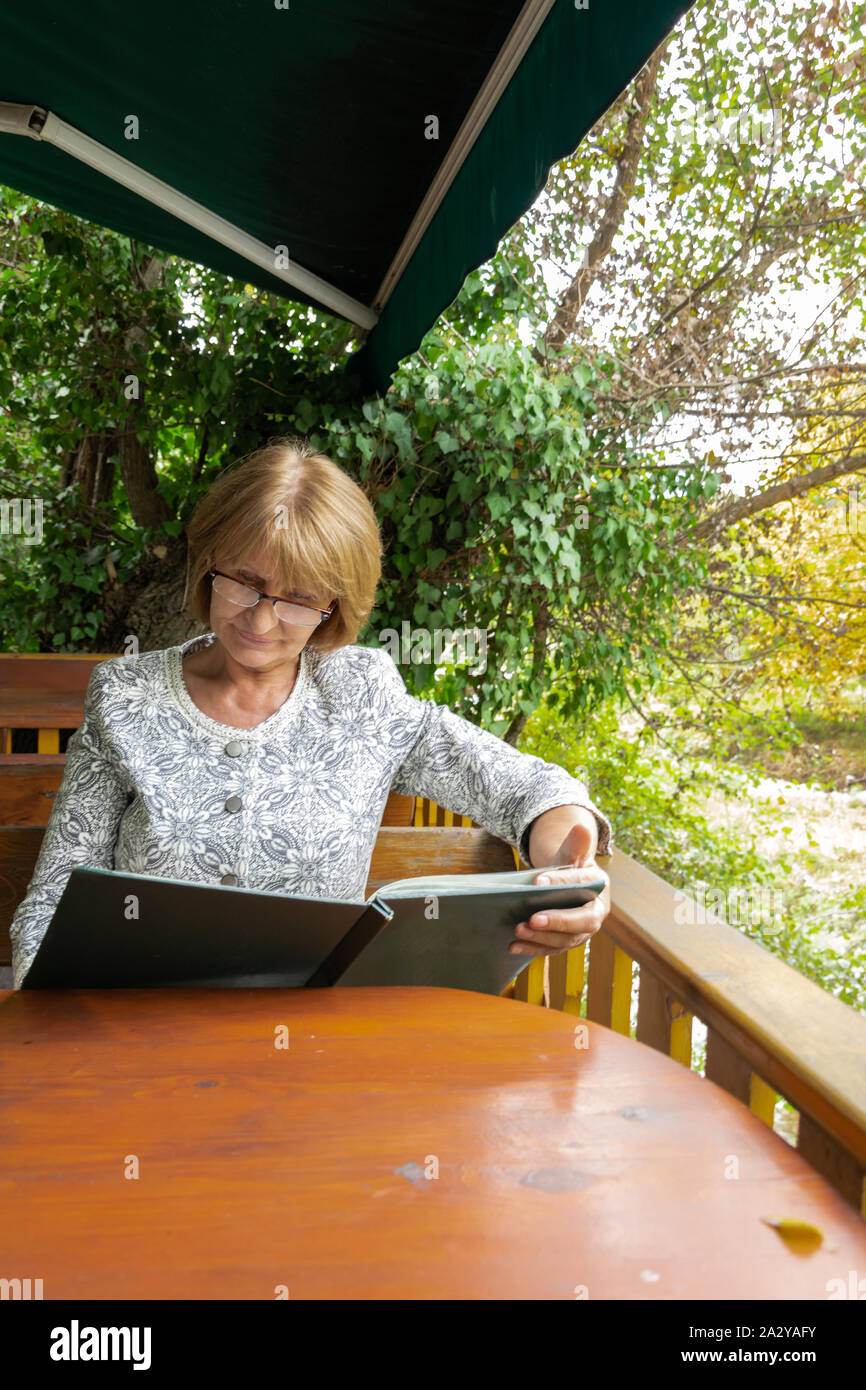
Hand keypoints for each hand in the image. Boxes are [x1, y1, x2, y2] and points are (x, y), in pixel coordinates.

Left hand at [510, 813, 610, 958]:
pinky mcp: (565, 943)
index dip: (561, 883)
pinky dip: (532, 949)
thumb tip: (581, 828)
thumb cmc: (569, 866)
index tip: (538, 882)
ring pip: (564, 940)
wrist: (566, 883)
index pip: (582, 885)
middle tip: (532, 919)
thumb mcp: (571, 852)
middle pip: (580, 922)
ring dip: (541, 938)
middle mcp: (595, 914)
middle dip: (556, 922)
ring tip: (518, 930)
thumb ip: (576, 843)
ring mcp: (581, 932)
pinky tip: (513, 946)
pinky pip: (550, 949)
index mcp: (599, 888)